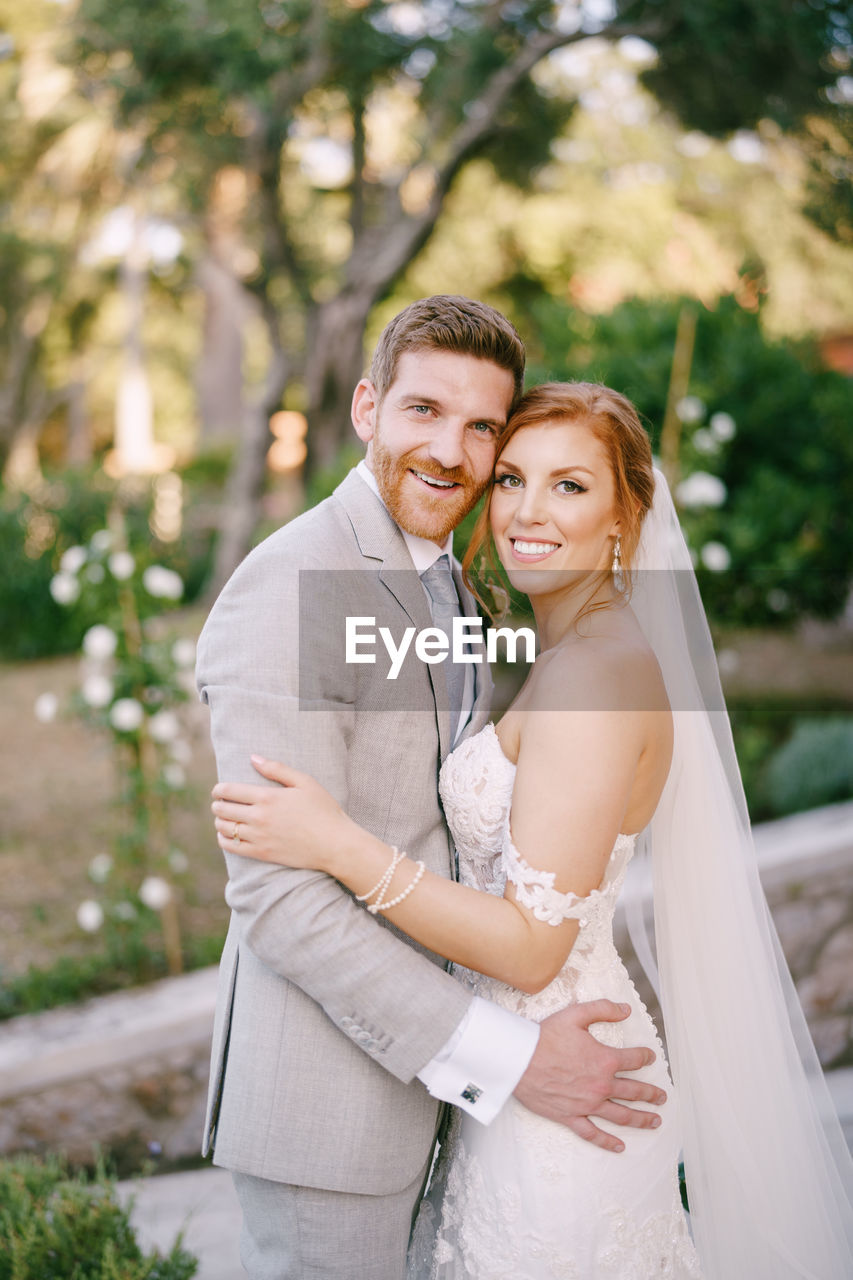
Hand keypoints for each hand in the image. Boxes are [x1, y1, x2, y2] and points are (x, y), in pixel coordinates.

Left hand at [212, 756, 356, 871]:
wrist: (334, 844)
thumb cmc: (323, 810)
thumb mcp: (305, 782)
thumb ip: (277, 769)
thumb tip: (253, 758)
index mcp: (268, 797)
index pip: (229, 790)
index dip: (219, 789)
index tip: (219, 789)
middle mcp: (259, 817)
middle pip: (223, 809)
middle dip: (218, 804)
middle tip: (220, 803)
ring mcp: (259, 837)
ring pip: (225, 828)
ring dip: (219, 821)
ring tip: (223, 818)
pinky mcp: (262, 853)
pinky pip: (232, 847)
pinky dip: (223, 839)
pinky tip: (227, 835)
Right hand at [513, 1001, 664, 1153]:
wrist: (519, 1059)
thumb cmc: (545, 1036)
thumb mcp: (576, 1014)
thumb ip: (603, 1009)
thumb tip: (625, 1009)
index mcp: (605, 1060)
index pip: (634, 1059)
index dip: (646, 1057)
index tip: (651, 1058)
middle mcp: (601, 1085)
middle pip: (633, 1091)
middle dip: (651, 1094)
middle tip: (662, 1098)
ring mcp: (587, 1104)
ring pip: (621, 1115)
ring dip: (641, 1119)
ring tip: (655, 1122)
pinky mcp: (571, 1116)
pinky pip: (593, 1133)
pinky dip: (608, 1142)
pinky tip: (620, 1146)